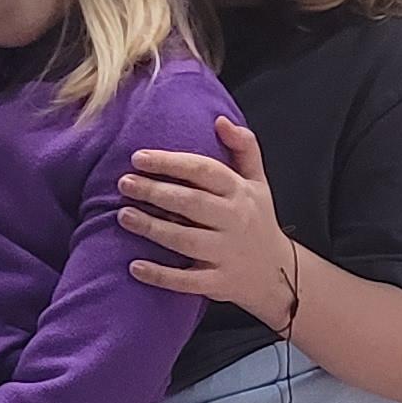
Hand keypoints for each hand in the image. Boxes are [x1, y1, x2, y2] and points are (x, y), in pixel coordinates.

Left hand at [120, 118, 296, 321]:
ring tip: (123, 216)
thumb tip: (220, 120)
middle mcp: (235, 221)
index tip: (139, 158)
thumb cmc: (257, 220)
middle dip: (155, 192)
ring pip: (186, 240)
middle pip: (192, 203)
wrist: (278, 273)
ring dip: (153, 228)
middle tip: (124, 183)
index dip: (171, 163)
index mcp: (240, 193)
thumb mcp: (257, 182)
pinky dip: (161, 276)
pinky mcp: (218, 282)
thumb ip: (244, 148)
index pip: (205, 171)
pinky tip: (135, 266)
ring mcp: (226, 253)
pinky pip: (187, 281)